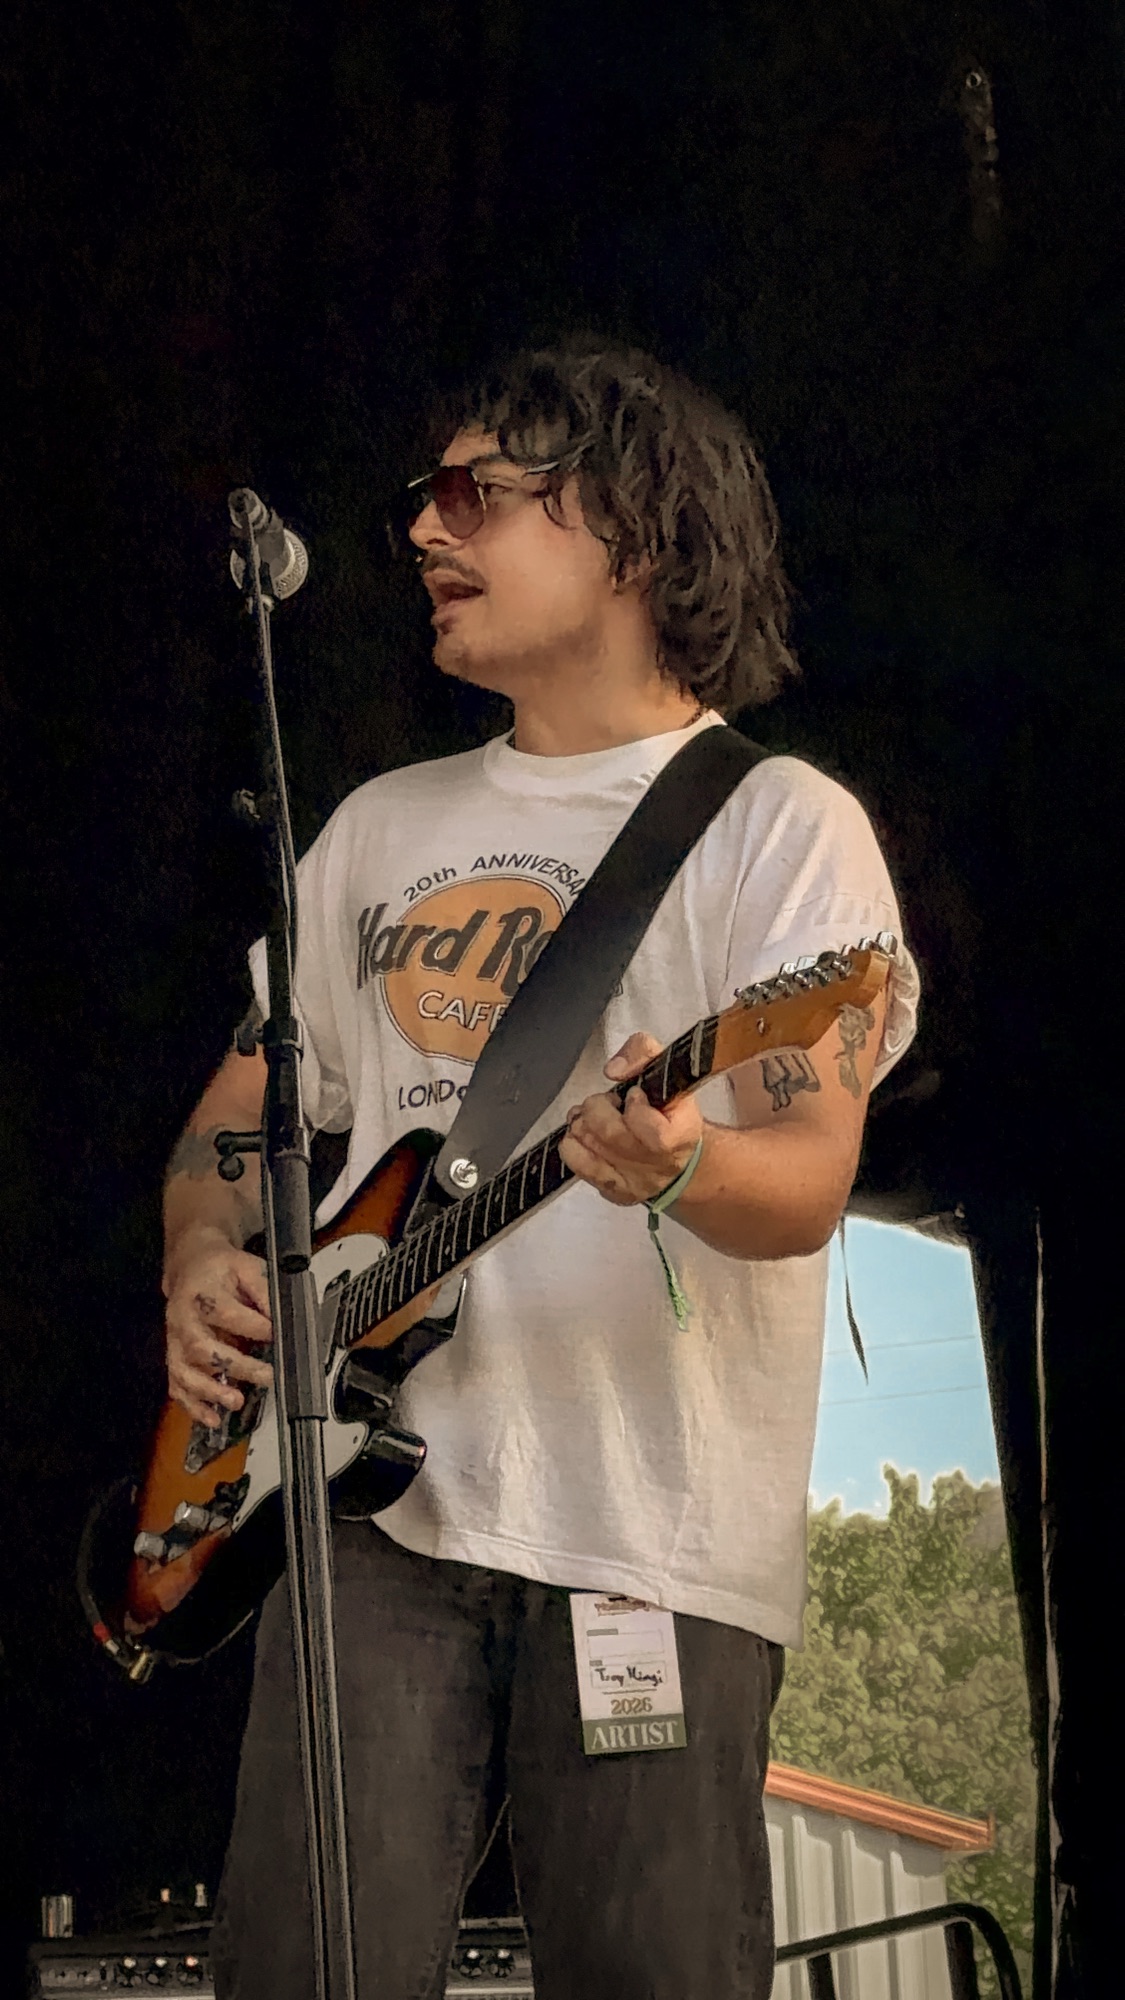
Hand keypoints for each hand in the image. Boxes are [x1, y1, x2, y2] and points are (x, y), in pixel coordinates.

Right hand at [164, 1229, 273, 1428]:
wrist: (191, 1266)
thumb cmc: (222, 1269)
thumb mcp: (249, 1268)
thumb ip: (266, 1292)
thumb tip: (284, 1316)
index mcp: (201, 1293)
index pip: (226, 1314)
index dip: (255, 1327)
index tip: (278, 1335)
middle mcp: (183, 1319)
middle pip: (202, 1348)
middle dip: (236, 1366)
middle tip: (266, 1376)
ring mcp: (175, 1341)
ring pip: (185, 1371)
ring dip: (210, 1391)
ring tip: (235, 1401)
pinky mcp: (175, 1357)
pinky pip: (178, 1385)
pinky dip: (193, 1406)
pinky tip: (212, 1418)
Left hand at [558, 1032, 703, 1207]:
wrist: (677, 1158)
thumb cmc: (669, 1109)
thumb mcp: (667, 1070)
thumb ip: (643, 1052)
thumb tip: (613, 1070)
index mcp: (681, 1137)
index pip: (650, 1129)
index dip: (635, 1106)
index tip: (635, 1095)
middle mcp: (658, 1167)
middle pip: (609, 1133)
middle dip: (597, 1107)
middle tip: (607, 1102)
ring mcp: (634, 1183)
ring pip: (587, 1145)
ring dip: (581, 1122)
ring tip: (592, 1116)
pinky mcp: (612, 1193)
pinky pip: (576, 1162)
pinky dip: (573, 1142)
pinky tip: (586, 1136)